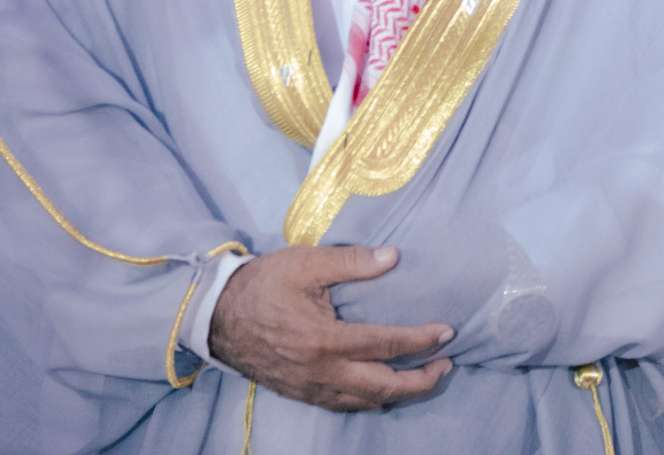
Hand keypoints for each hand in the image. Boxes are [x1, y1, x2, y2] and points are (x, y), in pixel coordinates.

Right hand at [209, 245, 453, 410]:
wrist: (216, 316)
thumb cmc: (262, 284)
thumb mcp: (306, 263)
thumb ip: (352, 261)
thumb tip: (393, 257)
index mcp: (325, 340)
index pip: (386, 344)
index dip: (421, 341)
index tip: (447, 333)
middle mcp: (321, 371)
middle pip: (383, 386)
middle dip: (421, 381)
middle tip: (446, 366)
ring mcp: (310, 387)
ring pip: (365, 401)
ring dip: (399, 393)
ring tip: (424, 379)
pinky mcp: (300, 393)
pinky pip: (343, 405)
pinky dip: (369, 401)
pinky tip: (382, 393)